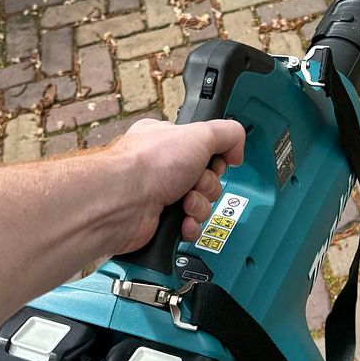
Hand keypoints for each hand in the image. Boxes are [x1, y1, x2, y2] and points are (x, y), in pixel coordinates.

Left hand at [108, 118, 244, 249]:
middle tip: (194, 182)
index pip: (205, 148)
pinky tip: (180, 221)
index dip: (215, 158)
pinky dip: (190, 225)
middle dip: (207, 185)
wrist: (122, 202)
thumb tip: (237, 151)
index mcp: (168, 140)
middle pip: (208, 179)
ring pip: (201, 204)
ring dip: (199, 205)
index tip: (214, 160)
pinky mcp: (159, 221)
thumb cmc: (147, 165)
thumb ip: (228, 134)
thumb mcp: (201, 134)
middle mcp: (163, 167)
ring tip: (184, 202)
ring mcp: (160, 195)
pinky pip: (190, 226)